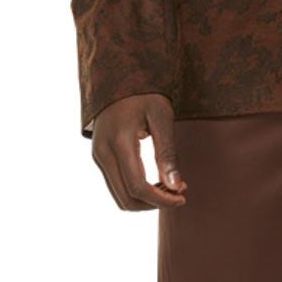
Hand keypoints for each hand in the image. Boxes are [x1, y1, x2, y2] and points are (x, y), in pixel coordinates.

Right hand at [90, 93, 187, 211]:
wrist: (118, 78)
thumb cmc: (144, 93)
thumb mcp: (161, 116)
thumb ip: (168, 152)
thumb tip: (177, 187)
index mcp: (118, 142)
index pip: (137, 187)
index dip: (161, 200)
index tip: (183, 198)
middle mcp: (102, 153)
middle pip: (126, 198)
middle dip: (154, 203)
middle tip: (179, 193)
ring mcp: (98, 156)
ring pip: (119, 196)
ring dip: (145, 200)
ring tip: (170, 186)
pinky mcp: (100, 157)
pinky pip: (117, 185)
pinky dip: (136, 191)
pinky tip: (157, 180)